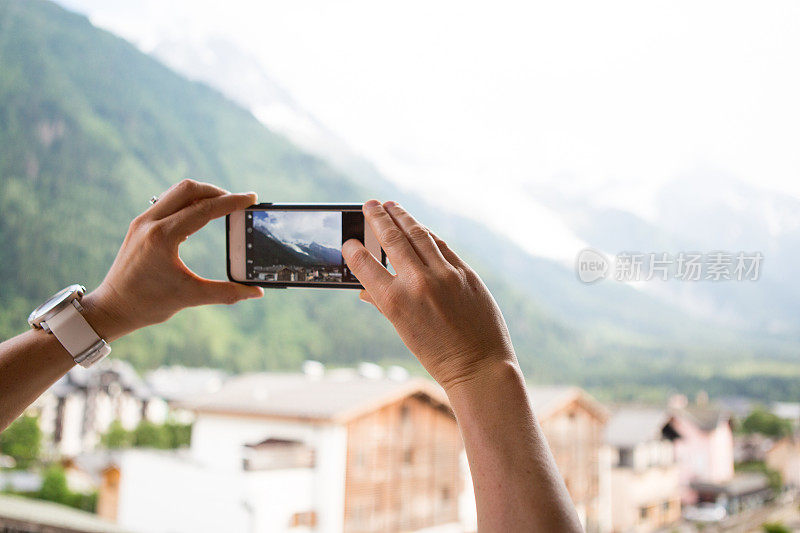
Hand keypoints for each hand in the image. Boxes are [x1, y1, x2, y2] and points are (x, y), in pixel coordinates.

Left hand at [82, 179, 262, 340]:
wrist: (112, 308)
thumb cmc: (148, 304)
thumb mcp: (191, 298)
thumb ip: (227, 293)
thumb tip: (256, 292)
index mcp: (163, 237)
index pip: (205, 209)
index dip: (232, 202)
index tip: (251, 198)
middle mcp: (150, 222)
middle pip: (189, 189)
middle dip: (217, 191)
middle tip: (237, 201)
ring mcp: (142, 221)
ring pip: (176, 192)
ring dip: (201, 194)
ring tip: (221, 205)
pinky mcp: (139, 225)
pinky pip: (166, 201)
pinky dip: (187, 202)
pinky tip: (199, 214)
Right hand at [342, 200, 517, 391]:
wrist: (479, 366)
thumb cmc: (437, 354)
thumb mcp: (404, 330)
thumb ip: (384, 303)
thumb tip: (364, 288)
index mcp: (395, 302)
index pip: (365, 265)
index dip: (354, 249)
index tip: (349, 240)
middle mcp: (418, 283)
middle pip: (392, 239)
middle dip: (378, 218)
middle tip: (369, 205)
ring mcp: (445, 274)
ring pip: (419, 235)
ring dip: (402, 217)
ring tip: (391, 206)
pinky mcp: (465, 272)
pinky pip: (441, 245)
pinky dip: (427, 234)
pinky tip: (418, 227)